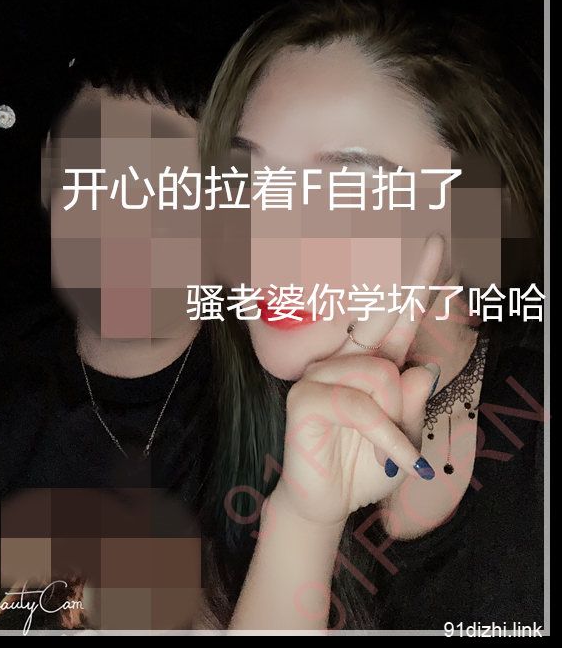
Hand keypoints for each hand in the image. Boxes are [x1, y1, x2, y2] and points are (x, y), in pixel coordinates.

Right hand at [270, 234, 443, 527]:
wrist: (328, 504)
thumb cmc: (364, 466)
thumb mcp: (405, 439)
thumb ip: (412, 404)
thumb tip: (421, 367)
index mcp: (372, 364)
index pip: (398, 319)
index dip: (417, 284)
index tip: (436, 246)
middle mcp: (346, 359)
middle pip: (382, 312)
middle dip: (412, 278)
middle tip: (436, 237)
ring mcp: (322, 372)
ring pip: (382, 371)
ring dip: (396, 419)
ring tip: (389, 448)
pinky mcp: (306, 395)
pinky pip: (361, 403)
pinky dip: (384, 435)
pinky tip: (391, 457)